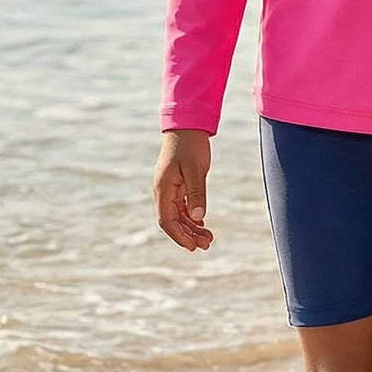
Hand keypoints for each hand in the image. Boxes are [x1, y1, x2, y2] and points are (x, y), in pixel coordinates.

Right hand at [153, 129, 213, 251]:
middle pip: (173, 221)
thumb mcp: (196, 169)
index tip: (193, 247)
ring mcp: (169, 187)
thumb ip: (197, 193)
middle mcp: (163, 191)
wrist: (188, 124)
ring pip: (178, 214)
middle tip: (207, 244)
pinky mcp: (177, 183)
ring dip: (191, 227)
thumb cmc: (191, 144)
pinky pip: (182, 205)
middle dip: (188, 235)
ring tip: (209, 238)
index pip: (167, 221)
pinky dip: (191, 216)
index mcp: (163, 188)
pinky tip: (202, 223)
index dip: (179, 236)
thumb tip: (198, 218)